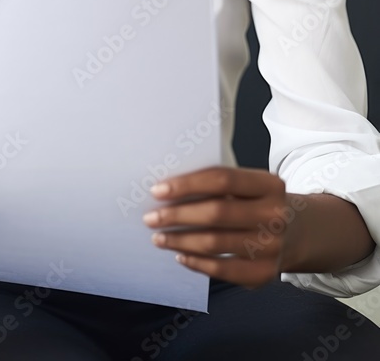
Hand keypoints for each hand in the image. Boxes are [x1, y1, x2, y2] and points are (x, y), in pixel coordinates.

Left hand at [142, 166, 289, 288]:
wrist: (300, 232)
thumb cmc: (260, 202)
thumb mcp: (252, 185)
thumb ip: (219, 185)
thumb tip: (170, 192)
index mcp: (269, 184)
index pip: (222, 179)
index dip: (187, 184)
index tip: (158, 190)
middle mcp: (274, 215)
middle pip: (216, 213)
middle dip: (177, 215)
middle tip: (151, 217)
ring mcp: (271, 246)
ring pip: (216, 243)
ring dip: (181, 240)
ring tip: (159, 237)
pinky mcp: (265, 273)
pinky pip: (223, 270)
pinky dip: (197, 263)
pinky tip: (181, 255)